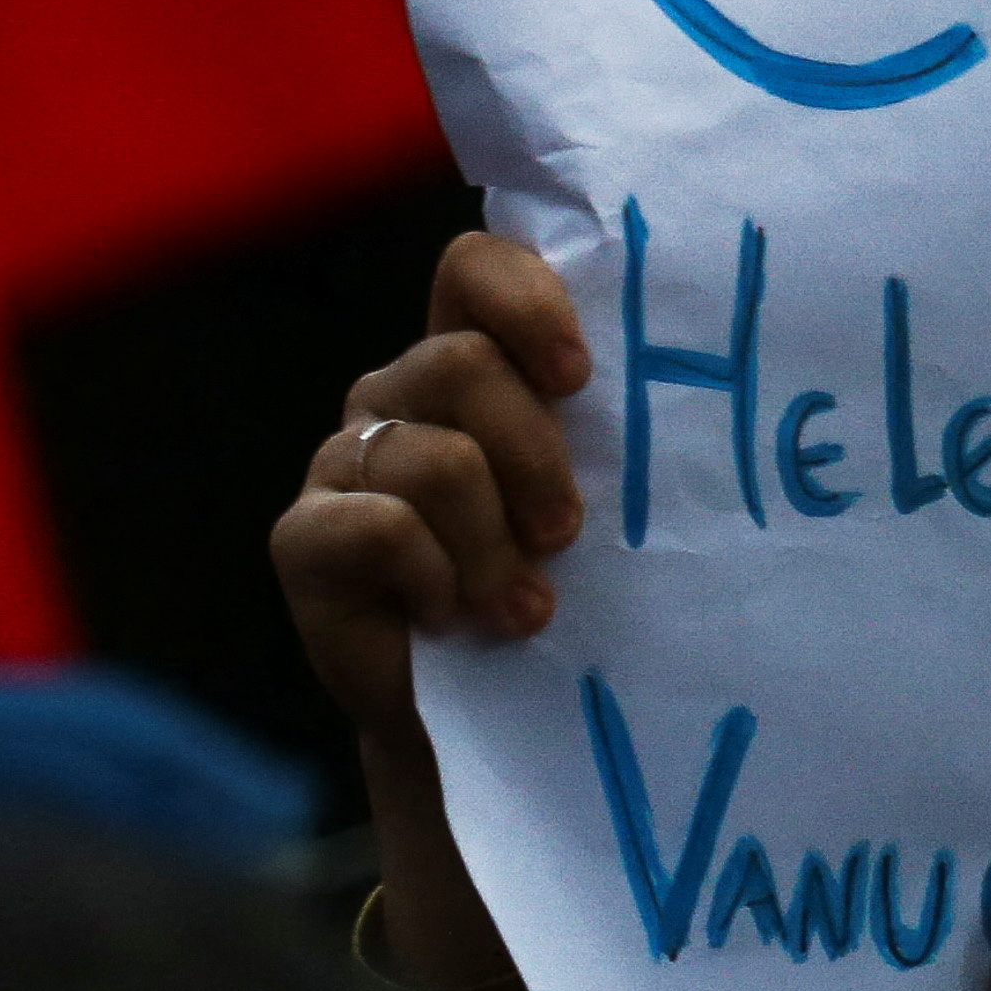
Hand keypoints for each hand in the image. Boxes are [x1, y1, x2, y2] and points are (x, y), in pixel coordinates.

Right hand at [270, 230, 587, 754]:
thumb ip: (608, 430)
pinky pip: (380, 526)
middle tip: (564, 535)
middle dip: (531, 454)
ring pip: (431, 456)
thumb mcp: (599, 497)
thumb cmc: (562, 594)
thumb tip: (687, 386)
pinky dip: (435, 579)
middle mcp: (398, 396)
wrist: (489, 720)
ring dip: (492, 546)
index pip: (473, 269)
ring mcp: (342, 461)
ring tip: (522, 608)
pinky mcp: (302, 535)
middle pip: (460, 362)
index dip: (524, 301)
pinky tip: (446, 619)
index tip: (578, 378)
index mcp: (470, 364)